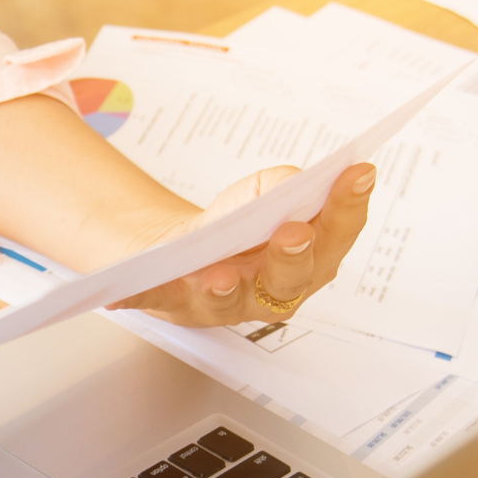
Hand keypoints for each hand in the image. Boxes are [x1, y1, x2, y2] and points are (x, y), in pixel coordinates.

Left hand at [105, 163, 375, 326]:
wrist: (177, 256)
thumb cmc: (232, 228)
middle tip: (293, 232)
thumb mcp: (258, 197)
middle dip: (294, 256)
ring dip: (226, 287)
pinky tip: (120, 296)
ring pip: (229, 300)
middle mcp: (271, 291)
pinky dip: (139, 298)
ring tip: (220, 273)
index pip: (336, 237)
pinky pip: (157, 301)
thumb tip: (294, 183)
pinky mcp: (175, 304)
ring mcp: (223, 303)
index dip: (349, 208)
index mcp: (307, 262)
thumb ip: (281, 189)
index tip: (357, 174)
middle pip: (291, 280)